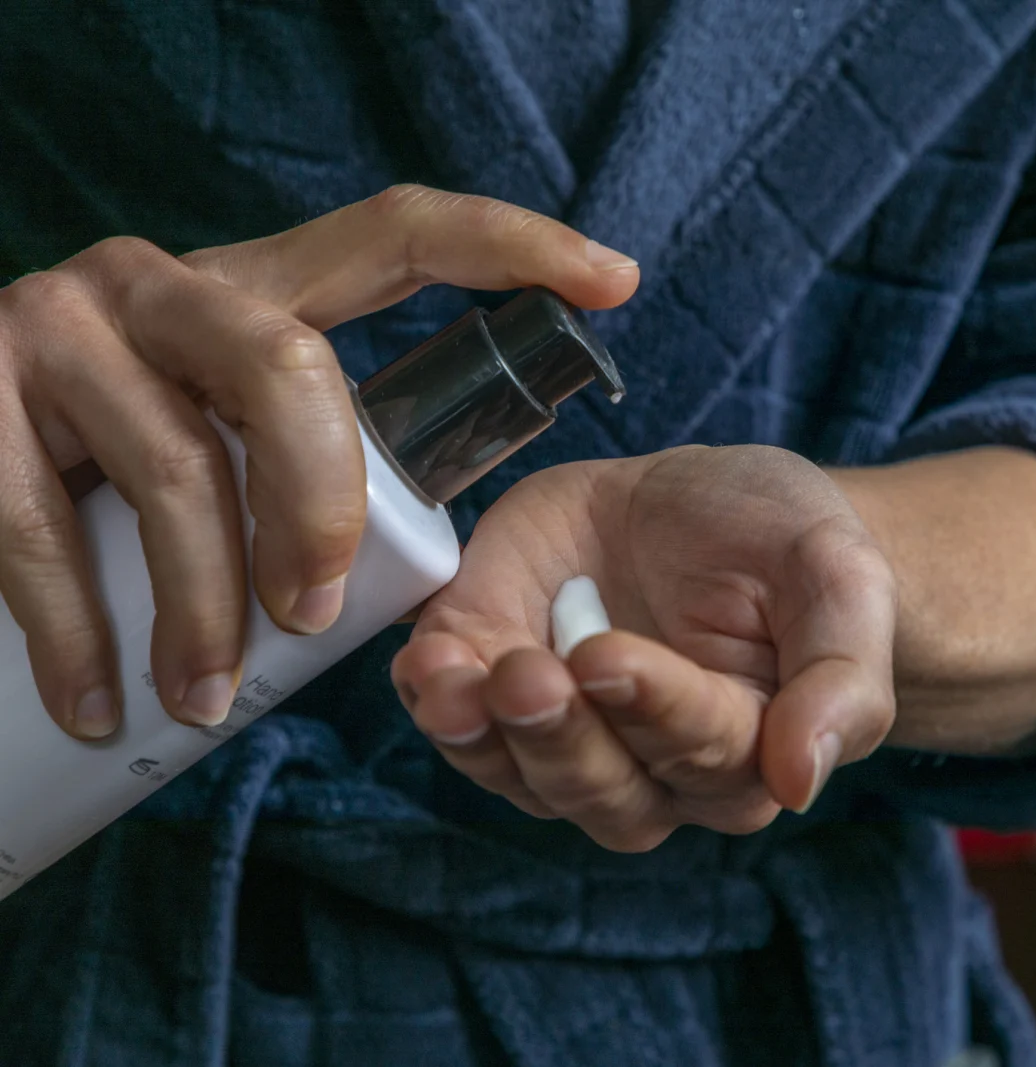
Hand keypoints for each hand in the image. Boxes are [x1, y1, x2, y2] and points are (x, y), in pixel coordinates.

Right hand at [0, 185, 638, 738]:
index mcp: (254, 288)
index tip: (617, 280)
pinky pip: (38, 531)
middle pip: (292, 369)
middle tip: (316, 615)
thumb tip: (396, 586)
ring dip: (204, 609)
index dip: (510, 246)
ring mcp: (60, 329)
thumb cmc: (118, 460)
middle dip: (325, 507)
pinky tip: (104, 706)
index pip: (396, 236)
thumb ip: (299, 460)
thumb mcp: (221, 431)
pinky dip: (79, 639)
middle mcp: (160, 285)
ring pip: (174, 469)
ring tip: (208, 703)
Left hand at [390, 445, 897, 851]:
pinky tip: (424, 665)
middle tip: (529, 674)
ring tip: (454, 675)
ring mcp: (569, 734)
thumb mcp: (841, 578)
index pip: (702, 751)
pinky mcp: (498, 683)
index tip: (608, 656)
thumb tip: (801, 783)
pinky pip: (460, 725)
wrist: (707, 500)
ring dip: (483, 734)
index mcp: (750, 746)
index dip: (652, 710)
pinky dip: (433, 700)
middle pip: (603, 789)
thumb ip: (842, 680)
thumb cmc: (784, 540)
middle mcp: (655, 767)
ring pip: (523, 775)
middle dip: (559, 737)